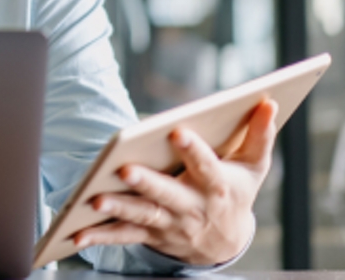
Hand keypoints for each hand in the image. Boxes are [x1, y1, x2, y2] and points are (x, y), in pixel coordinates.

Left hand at [72, 98, 278, 265]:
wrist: (225, 242)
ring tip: (95, 200)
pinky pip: (123, 236)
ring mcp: (169, 223)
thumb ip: (260, 135)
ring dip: (118, 209)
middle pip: (168, 195)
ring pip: (142, 215)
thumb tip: (267, 102)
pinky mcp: (150, 235)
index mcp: (217, 186)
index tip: (178, 131)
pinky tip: (76, 234)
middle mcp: (192, 207)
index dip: (193, 150)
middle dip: (147, 183)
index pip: (207, 167)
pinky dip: (99, 236)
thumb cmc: (236, 192)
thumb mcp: (254, 167)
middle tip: (125, 170)